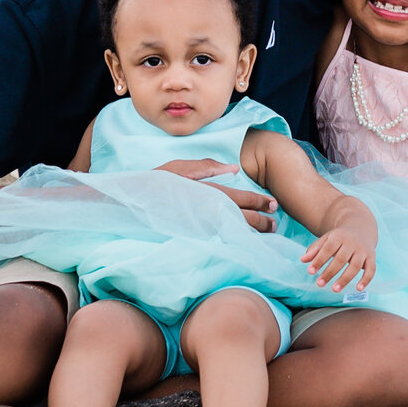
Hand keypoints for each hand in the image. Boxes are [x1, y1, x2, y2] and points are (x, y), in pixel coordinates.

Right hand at [156, 159, 276, 231]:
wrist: (132, 205)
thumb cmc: (157, 182)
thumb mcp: (181, 166)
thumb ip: (209, 166)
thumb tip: (234, 169)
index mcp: (208, 192)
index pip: (241, 198)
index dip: (259, 202)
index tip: (273, 205)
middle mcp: (208, 211)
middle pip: (243, 218)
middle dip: (262, 222)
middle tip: (275, 224)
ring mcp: (202, 226)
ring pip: (234, 231)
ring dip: (252, 233)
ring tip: (265, 233)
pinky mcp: (194, 236)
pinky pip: (220, 238)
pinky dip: (235, 239)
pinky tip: (242, 240)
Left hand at [302, 227, 374, 292]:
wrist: (361, 227)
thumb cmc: (340, 237)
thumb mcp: (326, 239)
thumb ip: (315, 249)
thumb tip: (303, 260)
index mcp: (339, 237)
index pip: (328, 249)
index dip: (319, 260)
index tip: (310, 272)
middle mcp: (352, 243)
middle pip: (341, 259)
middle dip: (330, 272)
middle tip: (319, 284)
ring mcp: (363, 250)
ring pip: (355, 265)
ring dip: (345, 278)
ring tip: (335, 289)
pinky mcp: (372, 257)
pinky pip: (371, 269)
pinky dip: (366, 279)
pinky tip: (358, 288)